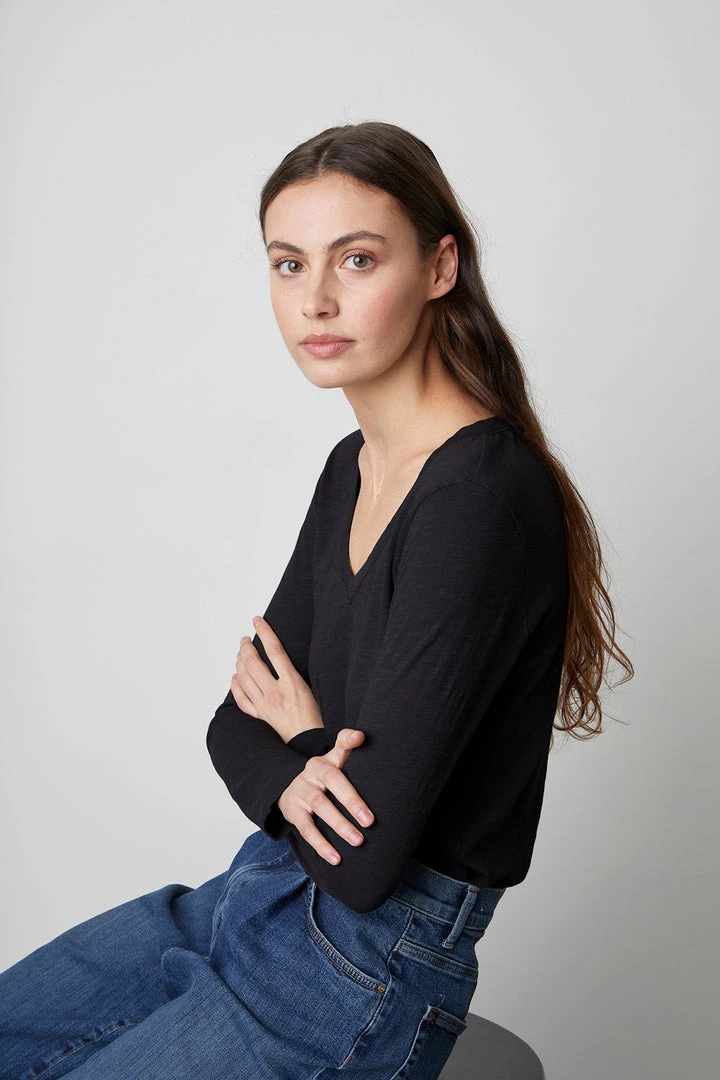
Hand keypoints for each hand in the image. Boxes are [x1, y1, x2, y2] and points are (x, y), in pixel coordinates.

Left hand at [231, 615, 323, 742]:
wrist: (310, 744)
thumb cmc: (316, 719)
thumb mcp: (314, 690)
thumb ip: (298, 675)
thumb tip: (287, 658)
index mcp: (293, 683)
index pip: (275, 650)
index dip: (265, 632)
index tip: (258, 621)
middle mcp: (275, 692)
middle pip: (253, 662)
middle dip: (247, 647)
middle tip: (246, 639)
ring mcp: (265, 705)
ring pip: (244, 678)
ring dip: (239, 662)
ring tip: (240, 652)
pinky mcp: (260, 716)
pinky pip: (241, 698)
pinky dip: (236, 685)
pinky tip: (235, 677)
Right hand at [277, 728, 373, 864]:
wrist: (289, 789)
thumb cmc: (324, 777)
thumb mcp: (335, 761)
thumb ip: (348, 747)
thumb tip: (362, 735)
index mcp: (325, 760)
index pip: (339, 747)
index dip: (349, 740)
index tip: (361, 738)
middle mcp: (311, 773)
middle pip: (332, 781)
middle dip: (351, 801)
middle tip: (370, 821)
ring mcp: (301, 792)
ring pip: (320, 807)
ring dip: (339, 825)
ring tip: (358, 841)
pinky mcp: (293, 812)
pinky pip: (306, 829)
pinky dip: (321, 845)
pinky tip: (336, 858)